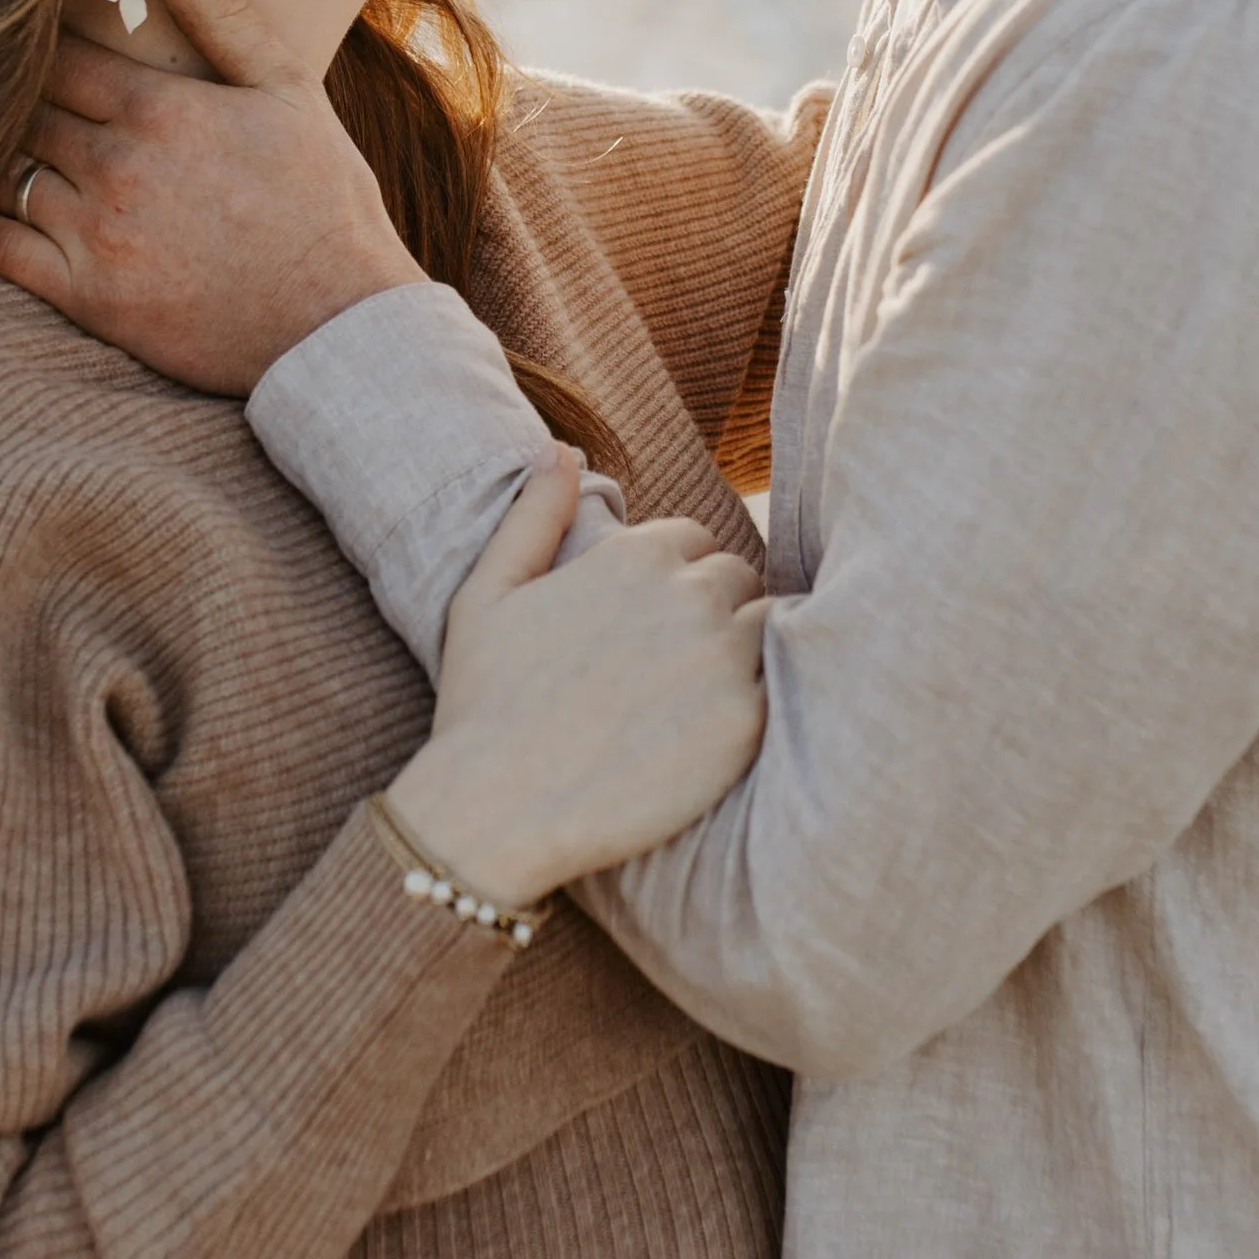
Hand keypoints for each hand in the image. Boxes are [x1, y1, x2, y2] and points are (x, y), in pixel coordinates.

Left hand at [0, 0, 420, 392]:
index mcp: (159, 108)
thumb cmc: (321, 200)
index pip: (55, 56)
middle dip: (2, 96)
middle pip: (20, 110)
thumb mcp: (288, 90)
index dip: (30, 46)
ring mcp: (96, 234)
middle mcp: (117, 165)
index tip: (12, 38)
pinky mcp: (86, 296)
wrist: (336, 323)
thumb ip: (222, 12)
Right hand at [387, 457, 767, 907]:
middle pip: (738, 581)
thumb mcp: (487, 593)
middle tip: (674, 668)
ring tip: (696, 702)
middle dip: (713, 612)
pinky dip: (749, 707)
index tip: (649, 626)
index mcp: (634, 555)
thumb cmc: (482, 704)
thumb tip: (559, 448)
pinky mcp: (745, 721)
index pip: (693, 541)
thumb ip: (532, 515)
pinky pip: (776, 693)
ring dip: (741, 655)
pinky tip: (707, 737)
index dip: (673, 581)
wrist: (494, 810)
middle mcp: (689, 593)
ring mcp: (724, 657)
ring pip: (765, 630)